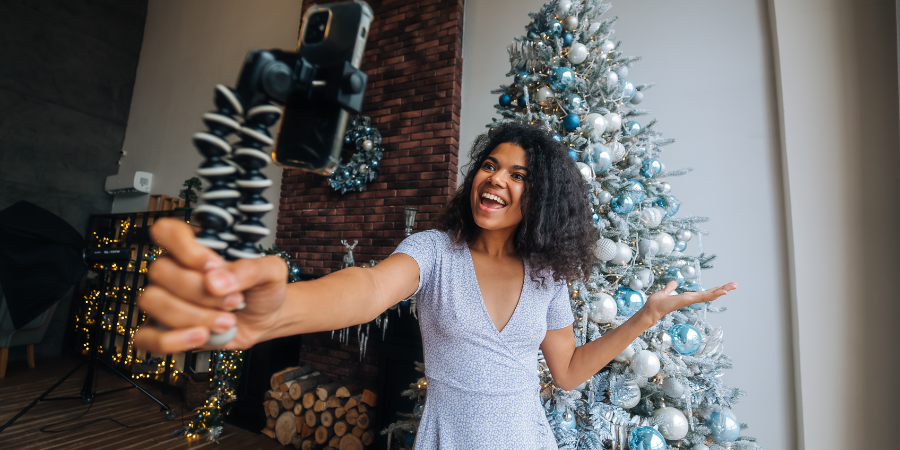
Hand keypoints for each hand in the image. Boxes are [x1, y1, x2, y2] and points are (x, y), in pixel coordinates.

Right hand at [133, 218, 287, 353]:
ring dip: (192, 316)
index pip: (166, 231)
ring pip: (152, 301)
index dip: (184, 248)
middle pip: (160, 271)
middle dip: (200, 291)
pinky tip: (201, 337)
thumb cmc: (262, 289)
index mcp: (195, 247)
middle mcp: (174, 270)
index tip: (213, 265)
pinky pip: (147, 337)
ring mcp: (165, 299)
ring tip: (226, 321)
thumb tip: (215, 279)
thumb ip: (250, 269)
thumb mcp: (270, 272)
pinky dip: (173, 340)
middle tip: (235, 301)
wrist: (266, 319)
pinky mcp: (163, 329)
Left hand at [641, 281, 737, 322]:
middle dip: (723, 289)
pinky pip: (703, 296)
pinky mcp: (688, 300)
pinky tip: (723, 292)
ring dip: (722, 290)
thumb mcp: (665, 292)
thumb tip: (674, 283)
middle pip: (710, 293)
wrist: (651, 310)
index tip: (724, 287)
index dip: (714, 290)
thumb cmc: (656, 303)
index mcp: (687, 297)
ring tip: (733, 286)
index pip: (704, 292)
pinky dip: (713, 294)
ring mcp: (691, 300)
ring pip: (710, 295)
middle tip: (735, 285)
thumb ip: (670, 288)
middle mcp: (691, 299)